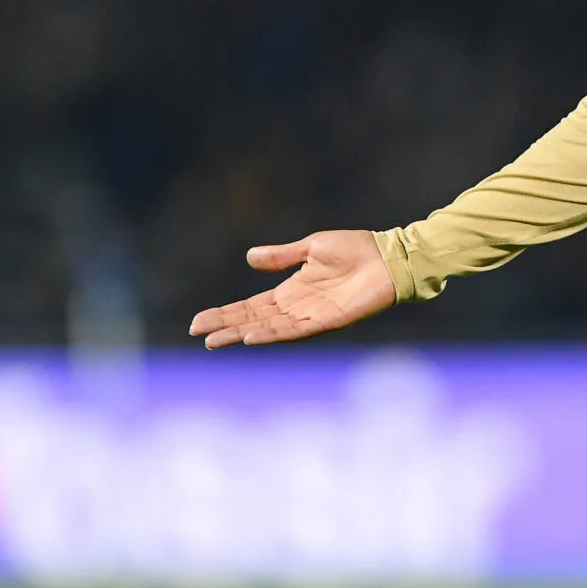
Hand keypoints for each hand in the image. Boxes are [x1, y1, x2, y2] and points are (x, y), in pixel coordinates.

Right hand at [188, 230, 396, 348]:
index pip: (251, 306)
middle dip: (225, 326)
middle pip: (253, 319)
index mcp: (291, 290)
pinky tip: (250, 336)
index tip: (200, 321)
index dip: (226, 312)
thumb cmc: (356, 249)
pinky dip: (271, 334)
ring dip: (241, 333)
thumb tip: (250, 257)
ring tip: (215, 339)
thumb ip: (282, 256)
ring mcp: (310, 316)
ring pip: (268, 328)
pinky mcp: (326, 321)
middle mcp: (296, 307)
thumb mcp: (312, 247)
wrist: (388, 257)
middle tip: (198, 332)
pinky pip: (293, 331)